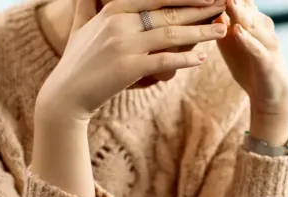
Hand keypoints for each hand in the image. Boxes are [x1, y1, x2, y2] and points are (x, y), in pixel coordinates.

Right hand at [37, 0, 228, 121]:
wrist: (65, 95)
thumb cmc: (76, 61)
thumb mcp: (80, 26)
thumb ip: (87, 3)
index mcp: (113, 9)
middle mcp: (119, 23)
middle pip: (168, 12)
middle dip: (199, 9)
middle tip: (222, 5)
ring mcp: (124, 45)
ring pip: (171, 34)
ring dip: (200, 33)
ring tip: (221, 30)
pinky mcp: (128, 69)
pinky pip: (164, 61)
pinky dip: (185, 59)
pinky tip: (202, 59)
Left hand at [214, 0, 287, 144]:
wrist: (270, 94)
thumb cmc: (248, 65)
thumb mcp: (230, 42)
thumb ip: (220, 24)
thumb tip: (207, 9)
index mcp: (252, 20)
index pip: (240, 1)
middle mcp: (262, 27)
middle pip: (247, 7)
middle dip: (235, 0)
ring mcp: (267, 43)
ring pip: (253, 25)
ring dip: (240, 13)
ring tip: (228, 1)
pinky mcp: (268, 62)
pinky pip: (257, 48)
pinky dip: (247, 39)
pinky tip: (236, 31)